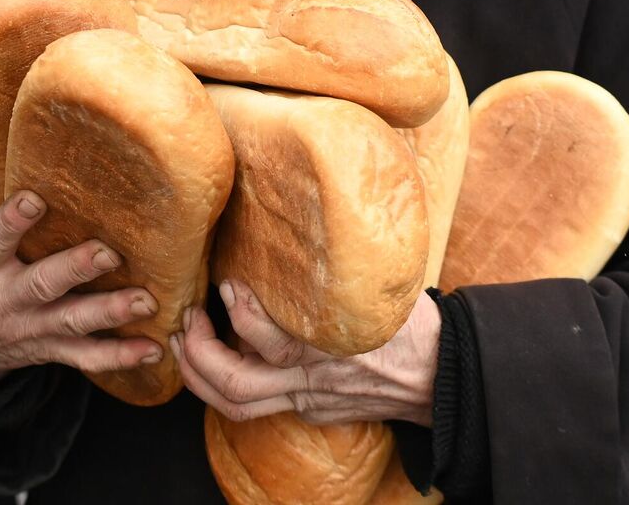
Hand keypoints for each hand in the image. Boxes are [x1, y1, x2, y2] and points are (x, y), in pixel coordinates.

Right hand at [0, 140, 160, 386]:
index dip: (12, 222)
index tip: (35, 200)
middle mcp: (2, 299)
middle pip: (41, 284)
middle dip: (75, 270)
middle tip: (109, 252)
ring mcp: (28, 328)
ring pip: (70, 322)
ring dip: (110, 313)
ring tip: (146, 301)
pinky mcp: (48, 349)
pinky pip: (84, 357)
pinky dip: (118, 357)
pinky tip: (152, 351)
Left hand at [173, 279, 438, 426]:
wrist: (442, 378)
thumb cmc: (415, 324)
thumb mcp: (385, 288)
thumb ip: (347, 267)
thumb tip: (321, 220)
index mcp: (333, 349)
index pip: (270, 341)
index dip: (241, 313)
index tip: (228, 284)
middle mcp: (312, 380)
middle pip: (236, 384)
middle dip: (198, 353)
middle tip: (188, 318)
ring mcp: (308, 399)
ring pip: (237, 403)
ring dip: (199, 375)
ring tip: (186, 341)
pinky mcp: (310, 409)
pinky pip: (258, 403)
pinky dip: (228, 380)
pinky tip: (219, 353)